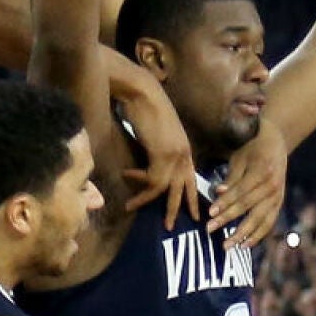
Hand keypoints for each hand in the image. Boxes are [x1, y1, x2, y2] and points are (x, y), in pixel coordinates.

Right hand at [119, 77, 199, 227]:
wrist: (141, 91)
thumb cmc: (145, 107)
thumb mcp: (155, 134)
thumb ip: (157, 150)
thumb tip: (148, 163)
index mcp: (184, 148)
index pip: (190, 176)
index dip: (189, 193)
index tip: (190, 208)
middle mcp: (184, 153)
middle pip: (186, 187)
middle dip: (185, 207)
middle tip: (179, 224)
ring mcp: (176, 154)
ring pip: (168, 189)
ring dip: (148, 201)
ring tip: (130, 207)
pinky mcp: (163, 155)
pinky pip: (152, 179)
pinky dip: (138, 182)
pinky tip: (125, 176)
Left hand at [209, 123, 289, 247]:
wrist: (276, 143)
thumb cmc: (252, 149)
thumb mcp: (240, 158)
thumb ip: (231, 178)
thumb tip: (219, 193)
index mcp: (262, 172)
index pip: (240, 192)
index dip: (225, 203)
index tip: (209, 213)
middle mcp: (272, 185)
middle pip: (248, 206)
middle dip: (227, 219)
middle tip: (210, 230)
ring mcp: (278, 196)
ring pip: (260, 219)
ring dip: (243, 234)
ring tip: (228, 245)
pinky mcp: (279, 203)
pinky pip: (269, 222)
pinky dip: (258, 235)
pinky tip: (245, 245)